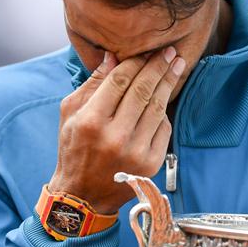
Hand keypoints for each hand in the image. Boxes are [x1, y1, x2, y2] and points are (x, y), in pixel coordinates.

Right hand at [49, 47, 184, 213]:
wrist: (83, 195)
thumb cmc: (74, 149)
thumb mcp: (71, 113)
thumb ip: (92, 84)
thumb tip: (113, 56)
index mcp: (92, 121)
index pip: (120, 80)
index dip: (136, 62)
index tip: (148, 51)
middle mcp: (115, 136)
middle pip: (143, 90)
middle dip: (159, 67)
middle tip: (170, 52)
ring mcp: (136, 151)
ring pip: (157, 107)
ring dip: (169, 84)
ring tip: (176, 67)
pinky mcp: (151, 163)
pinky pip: (163, 128)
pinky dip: (164, 112)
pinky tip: (165, 99)